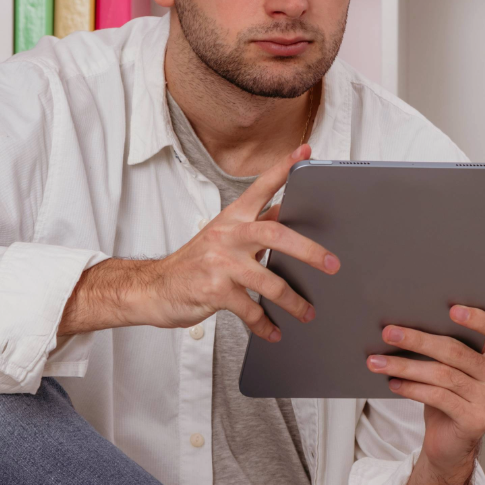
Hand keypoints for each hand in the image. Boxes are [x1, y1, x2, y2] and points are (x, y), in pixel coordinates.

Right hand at [102, 144, 338, 339]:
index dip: (283, 168)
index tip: (304, 152)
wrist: (152, 288)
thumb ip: (254, 225)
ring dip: (292, 300)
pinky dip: (265, 324)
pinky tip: (274, 332)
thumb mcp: (223, 236)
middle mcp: (227, 236)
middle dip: (308, 250)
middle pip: (274, 233)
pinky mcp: (214, 291)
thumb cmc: (195, 262)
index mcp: (231, 218)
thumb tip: (285, 210)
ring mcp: (219, 263)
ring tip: (307, 312)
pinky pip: (250, 310)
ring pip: (268, 281)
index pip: (260, 188)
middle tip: (332, 264)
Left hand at [367, 306, 484, 477]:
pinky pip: (438, 397)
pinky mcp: (475, 421)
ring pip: (443, 375)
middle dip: (418, 340)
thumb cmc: (451, 396)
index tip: (452, 310)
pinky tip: (394, 382)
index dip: (480, 319)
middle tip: (389, 333)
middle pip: (457, 352)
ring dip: (406, 366)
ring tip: (378, 361)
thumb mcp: (454, 369)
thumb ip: (449, 349)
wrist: (450, 443)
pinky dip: (412, 388)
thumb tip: (408, 326)